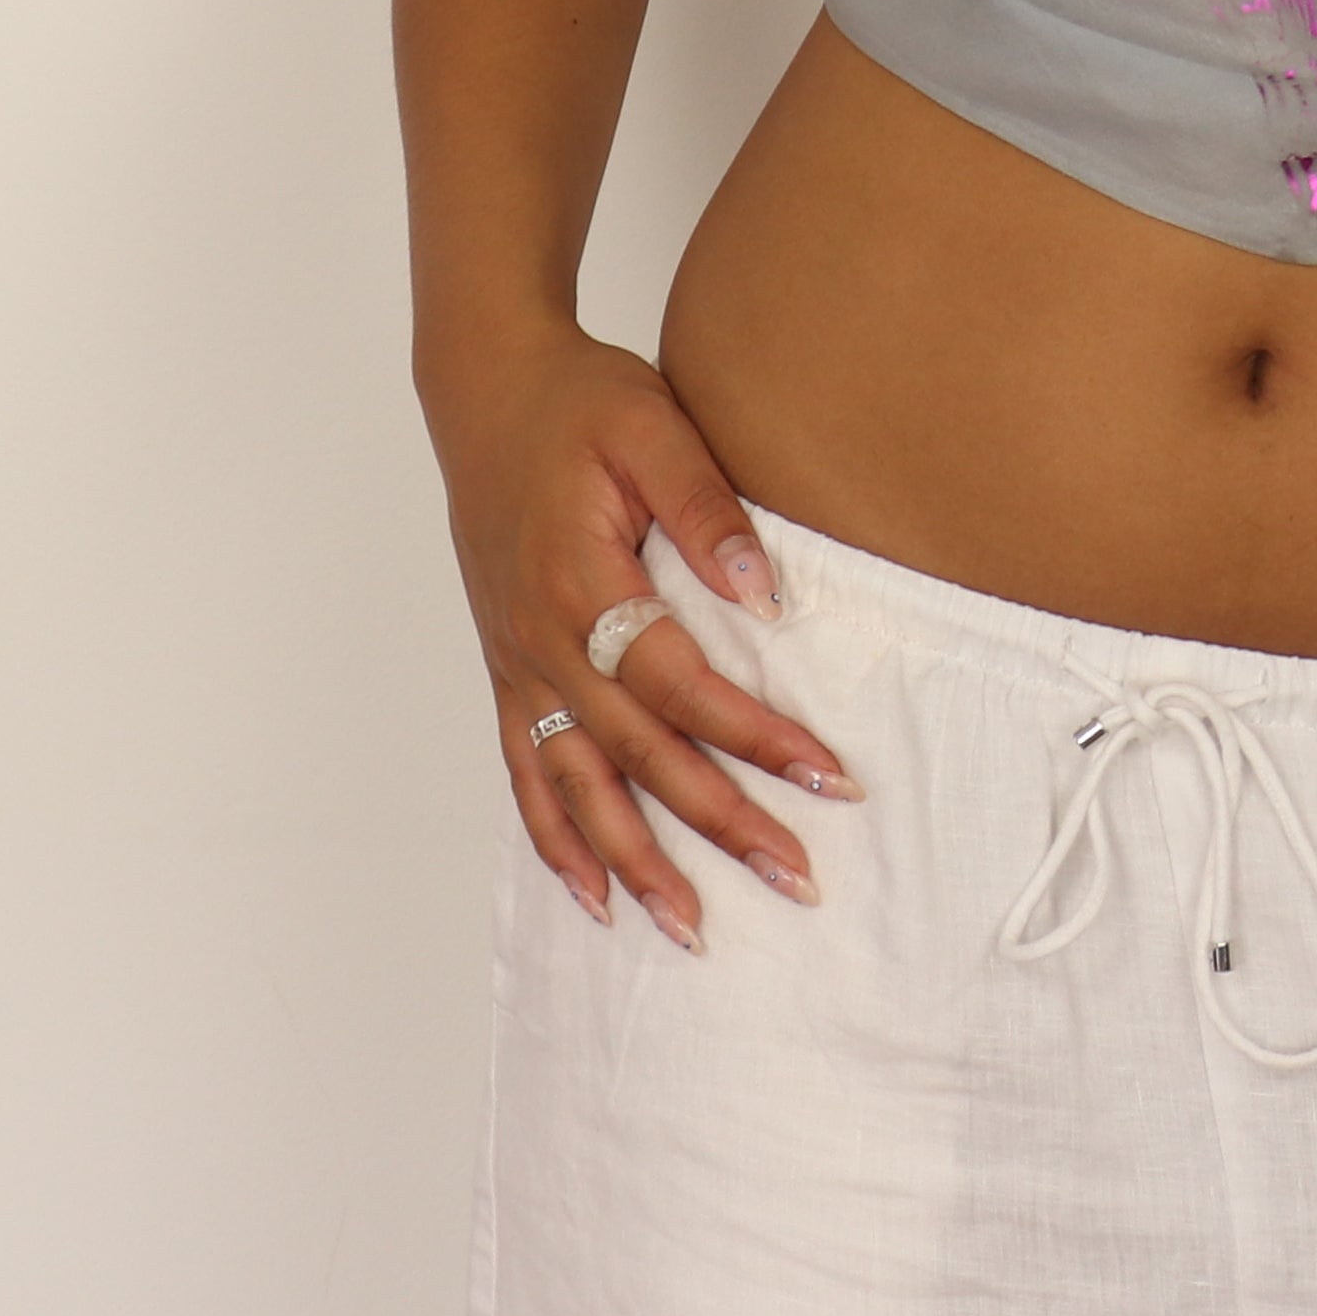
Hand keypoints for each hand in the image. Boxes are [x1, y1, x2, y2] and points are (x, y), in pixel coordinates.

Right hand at [423, 319, 857, 947]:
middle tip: (794, 879)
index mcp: (583, 587)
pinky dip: (557, 839)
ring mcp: (518, 665)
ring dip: (636, 862)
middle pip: (641, 756)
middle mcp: (543, 644)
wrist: (486, 388)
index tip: (829, 780)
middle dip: (720, 824)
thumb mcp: (652, 426)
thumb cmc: (578, 401)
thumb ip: (707, 508)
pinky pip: (525, 773)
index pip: (684, 687)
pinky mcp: (508, 670)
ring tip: (694, 927)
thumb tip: (766, 593)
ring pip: (578, 787)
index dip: (757, 739)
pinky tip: (593, 893)